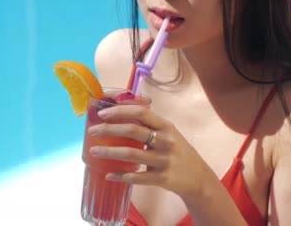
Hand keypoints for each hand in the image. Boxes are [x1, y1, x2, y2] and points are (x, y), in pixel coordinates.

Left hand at [87, 103, 216, 199]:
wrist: (198, 179)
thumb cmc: (178, 152)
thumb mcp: (169, 133)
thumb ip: (149, 125)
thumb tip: (119, 116)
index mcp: (165, 126)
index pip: (140, 112)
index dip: (119, 111)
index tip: (102, 113)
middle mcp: (165, 141)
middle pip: (132, 131)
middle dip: (108, 130)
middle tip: (92, 131)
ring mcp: (164, 160)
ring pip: (130, 154)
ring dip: (109, 152)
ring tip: (93, 151)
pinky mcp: (162, 178)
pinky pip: (136, 177)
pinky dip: (120, 176)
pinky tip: (109, 175)